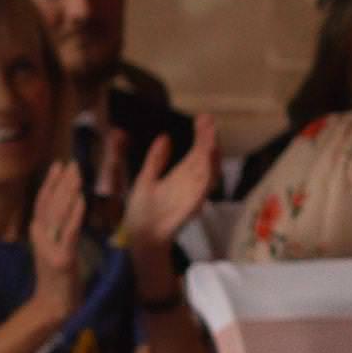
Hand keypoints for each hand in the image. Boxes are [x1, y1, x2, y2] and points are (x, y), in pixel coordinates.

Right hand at [26, 160, 89, 296]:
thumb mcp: (54, 248)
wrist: (53, 305)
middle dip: (61, 182)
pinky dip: (75, 215)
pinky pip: (69, 233)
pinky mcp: (62, 258)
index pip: (43, 202)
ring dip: (67, 193)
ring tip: (76, 174)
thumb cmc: (58, 276)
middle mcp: (41, 237)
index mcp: (39, 233)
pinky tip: (81, 201)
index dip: (50, 183)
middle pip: (49, 204)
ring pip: (58, 214)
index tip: (60, 165)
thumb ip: (56, 229)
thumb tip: (65, 205)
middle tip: (72, 163)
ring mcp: (50, 248)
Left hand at [115, 127, 218, 269]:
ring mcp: (193, 194)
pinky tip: (208, 159)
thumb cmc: (143, 211)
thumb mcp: (146, 178)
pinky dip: (208, 173)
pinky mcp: (191, 205)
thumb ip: (156, 159)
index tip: (203, 117)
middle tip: (208, 119)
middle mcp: (190, 183)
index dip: (201, 135)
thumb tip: (165, 136)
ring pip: (208, 171)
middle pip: (205, 158)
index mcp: (181, 175)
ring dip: (211, 154)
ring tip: (212, 136)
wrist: (140, 235)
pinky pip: (203, 188)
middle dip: (208, 139)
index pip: (196, 151)